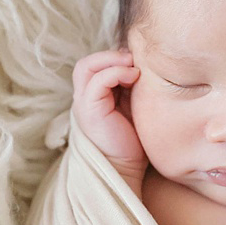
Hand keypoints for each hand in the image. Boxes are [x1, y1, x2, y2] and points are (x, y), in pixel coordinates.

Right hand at [71, 49, 145, 177]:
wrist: (125, 168)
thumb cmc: (132, 142)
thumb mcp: (132, 107)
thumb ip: (130, 87)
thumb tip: (141, 65)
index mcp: (93, 97)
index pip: (95, 65)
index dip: (115, 58)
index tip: (138, 65)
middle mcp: (83, 98)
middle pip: (87, 63)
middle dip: (111, 56)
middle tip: (134, 61)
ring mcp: (83, 103)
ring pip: (87, 66)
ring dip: (112, 61)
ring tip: (133, 69)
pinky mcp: (89, 110)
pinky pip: (98, 81)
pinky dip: (116, 72)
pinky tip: (134, 77)